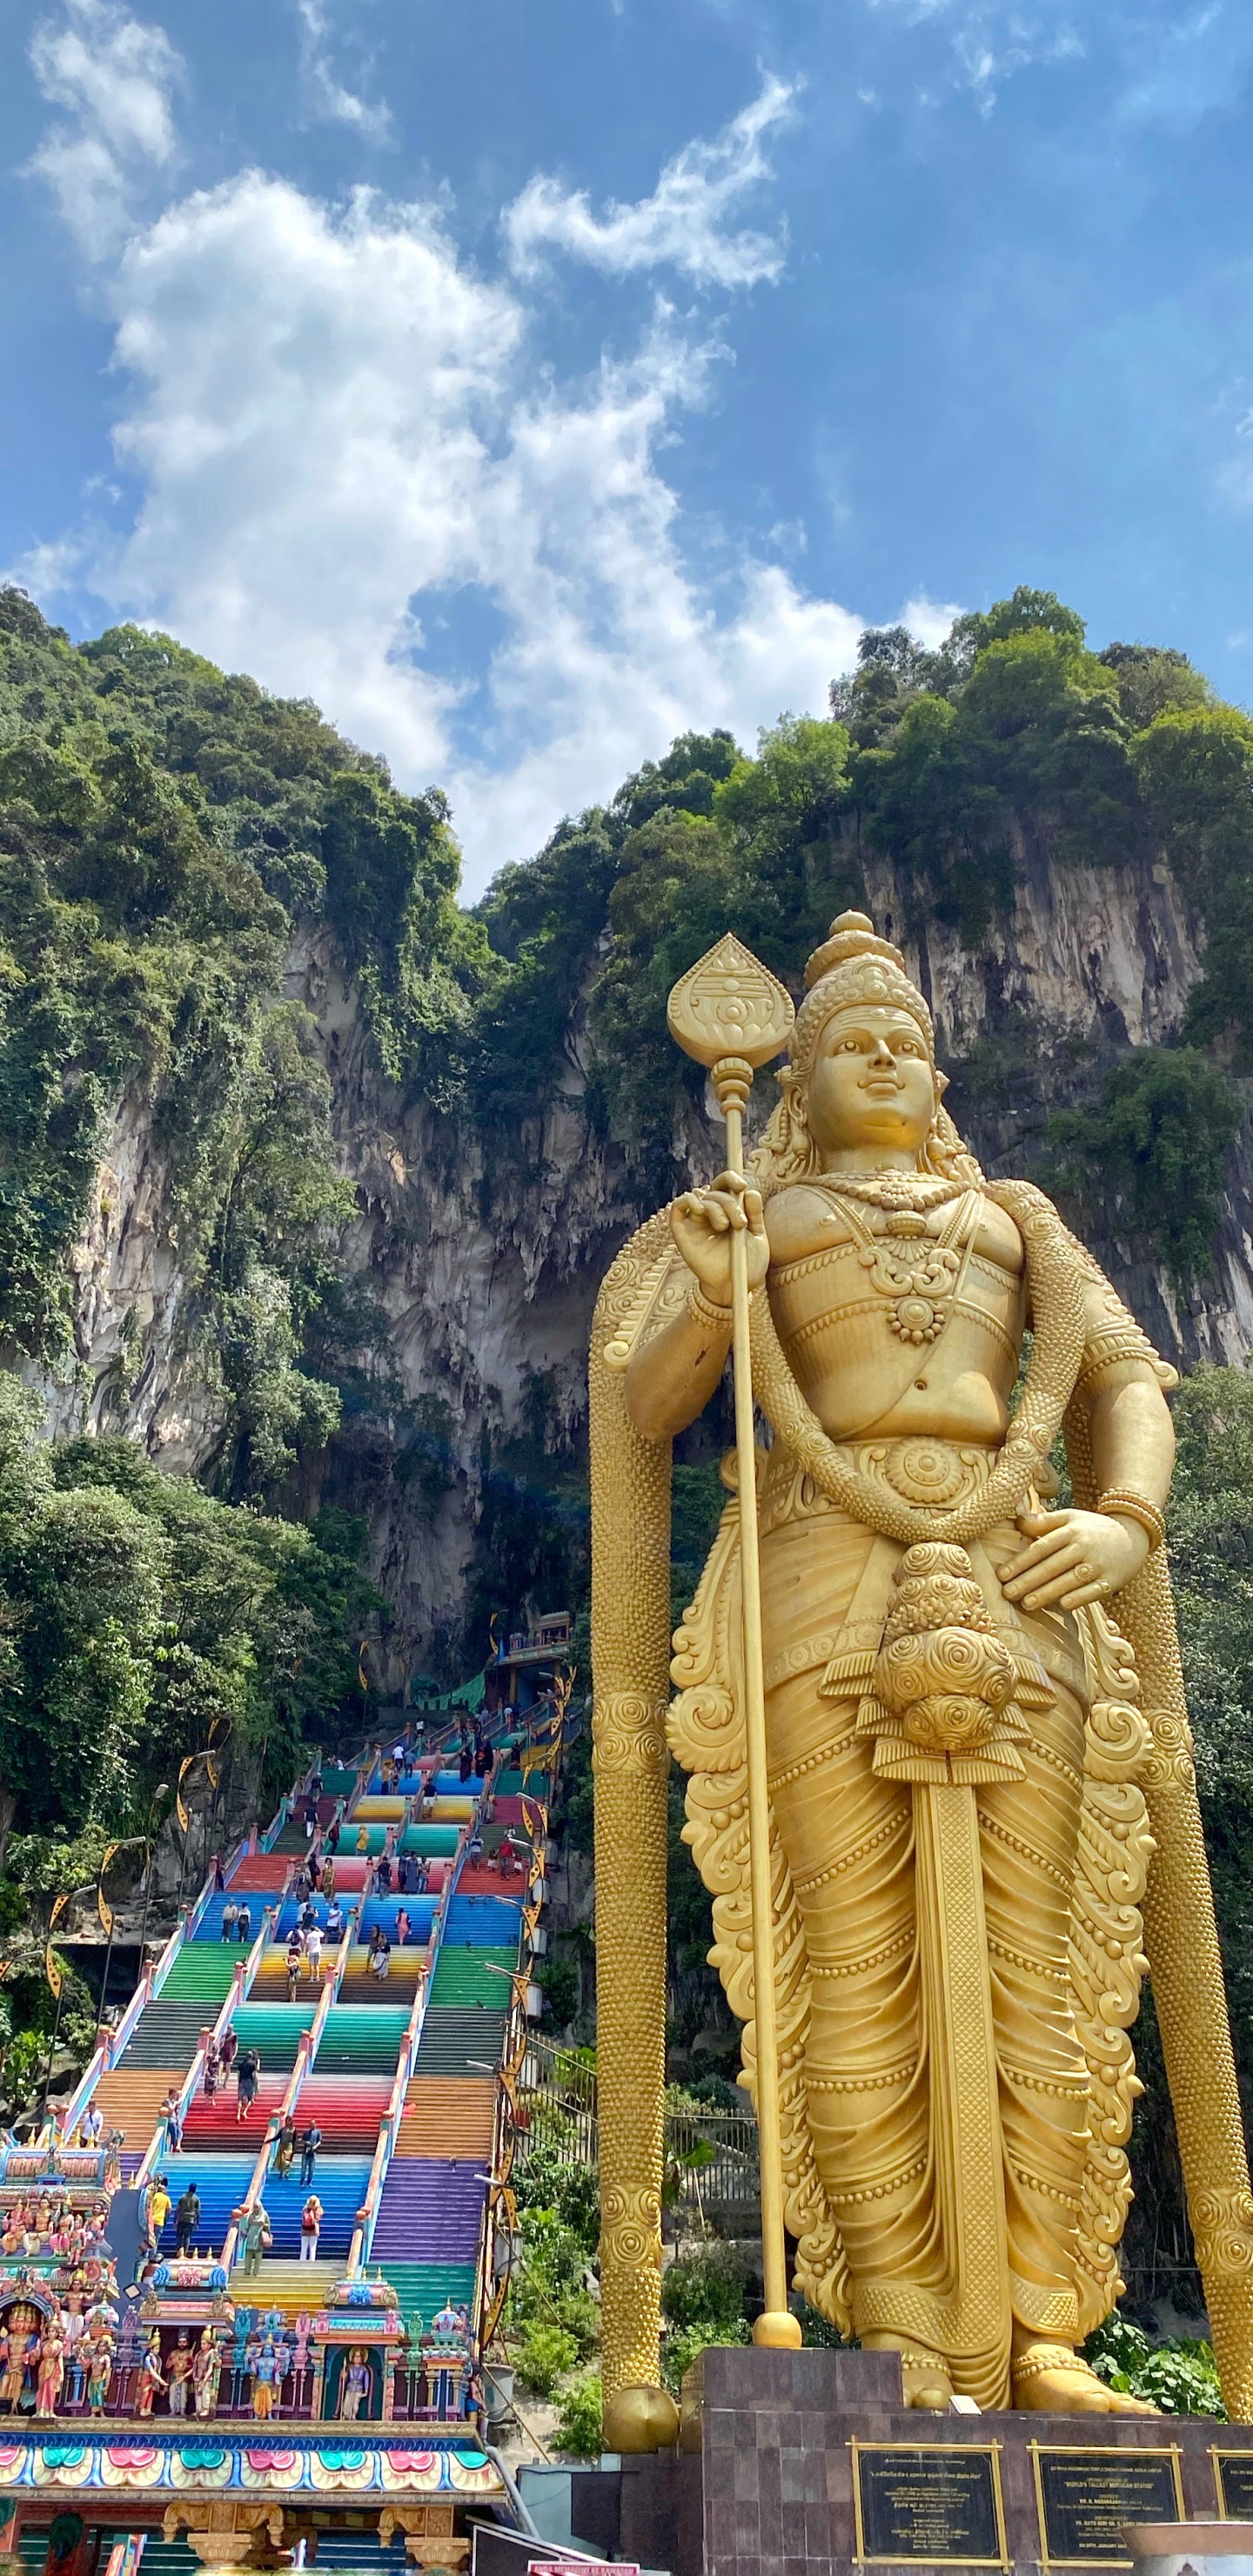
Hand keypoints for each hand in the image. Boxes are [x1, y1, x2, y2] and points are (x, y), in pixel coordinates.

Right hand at [670, 1173, 768, 1307]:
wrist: (735, 1288)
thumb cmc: (747, 1265)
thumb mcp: (757, 1237)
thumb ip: (755, 1214)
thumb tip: (750, 1192)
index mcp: (729, 1211)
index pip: (725, 1185)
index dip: (731, 1178)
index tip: (742, 1186)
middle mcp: (711, 1214)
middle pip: (715, 1192)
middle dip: (730, 1203)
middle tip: (740, 1223)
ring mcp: (696, 1222)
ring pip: (701, 1198)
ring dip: (716, 1208)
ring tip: (726, 1227)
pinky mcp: (682, 1233)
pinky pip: (678, 1207)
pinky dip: (687, 1201)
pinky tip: (700, 1209)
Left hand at [1001, 1507, 1149, 1611]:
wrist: (1133, 1536)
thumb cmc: (1093, 1529)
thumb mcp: (1070, 1517)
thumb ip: (1044, 1521)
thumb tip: (1017, 1521)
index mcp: (1070, 1531)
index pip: (1041, 1547)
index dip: (1020, 1561)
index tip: (1002, 1574)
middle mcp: (1084, 1547)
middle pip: (1052, 1565)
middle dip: (1028, 1580)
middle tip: (1007, 1593)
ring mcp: (1099, 1564)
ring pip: (1070, 1580)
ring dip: (1048, 1592)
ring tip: (1026, 1603)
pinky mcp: (1112, 1580)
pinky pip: (1094, 1590)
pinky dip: (1080, 1598)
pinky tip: (1064, 1605)